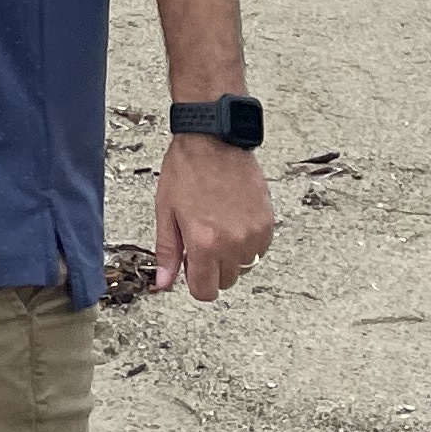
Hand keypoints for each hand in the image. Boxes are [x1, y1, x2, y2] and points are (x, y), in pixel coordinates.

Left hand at [151, 137, 272, 302]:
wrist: (214, 140)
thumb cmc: (187, 170)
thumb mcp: (166, 211)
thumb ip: (167, 252)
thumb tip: (163, 282)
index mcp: (204, 243)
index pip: (205, 291)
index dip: (196, 283)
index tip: (192, 268)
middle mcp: (232, 242)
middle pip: (227, 281)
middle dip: (213, 268)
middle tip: (203, 241)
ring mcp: (253, 233)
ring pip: (245, 266)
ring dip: (232, 256)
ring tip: (220, 228)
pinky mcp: (267, 222)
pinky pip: (260, 249)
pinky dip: (248, 243)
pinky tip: (235, 222)